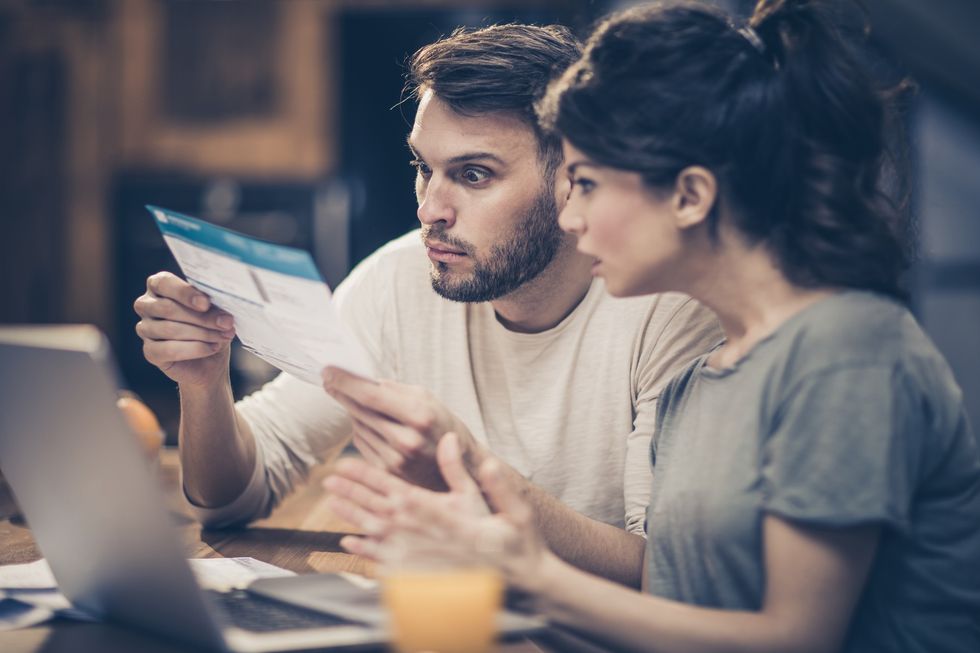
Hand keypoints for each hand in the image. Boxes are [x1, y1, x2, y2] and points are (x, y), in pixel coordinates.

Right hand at [134, 271, 235, 386]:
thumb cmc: (212, 326)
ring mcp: (145, 329)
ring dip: (203, 333)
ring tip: (223, 336)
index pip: (163, 283)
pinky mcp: (150, 351)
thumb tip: (223, 306)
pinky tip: (212, 348)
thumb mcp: (216, 311)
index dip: (185, 292)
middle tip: (226, 323)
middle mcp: (146, 305)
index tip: (206, 303)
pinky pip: (168, 350)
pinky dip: (195, 349)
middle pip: (168, 308)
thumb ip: (215, 304)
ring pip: (170, 329)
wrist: (212, 360)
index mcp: (160, 286)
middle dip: (202, 317)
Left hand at [321, 367, 487, 490]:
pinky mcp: (388, 472)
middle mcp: (406, 440)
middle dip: (341, 392)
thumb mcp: (428, 399)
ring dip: (352, 410)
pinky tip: (368, 422)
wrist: (460, 467)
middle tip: (328, 378)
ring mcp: (396, 459)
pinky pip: (362, 444)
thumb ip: (395, 390)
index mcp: (419, 416)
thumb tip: (362, 380)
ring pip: (358, 427)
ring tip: (354, 398)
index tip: (328, 370)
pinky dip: (360, 429)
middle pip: (360, 411)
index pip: (372, 396)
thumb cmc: (444, 425)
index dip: (346, 382)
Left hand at [324, 433, 548, 589]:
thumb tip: (447, 438)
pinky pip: (378, 559)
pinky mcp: (410, 574)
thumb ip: (460, 468)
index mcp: (426, 507)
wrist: (511, 580)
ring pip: (370, 531)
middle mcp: (411, 530)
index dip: (362, 474)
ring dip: (349, 515)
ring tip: (332, 502)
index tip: (343, 464)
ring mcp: (407, 554)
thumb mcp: (483, 495)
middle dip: (348, 491)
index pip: (386, 485)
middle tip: (328, 479)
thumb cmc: (501, 537)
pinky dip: (361, 549)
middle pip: (371, 506)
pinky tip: (348, 542)